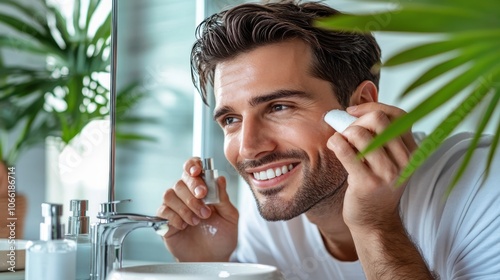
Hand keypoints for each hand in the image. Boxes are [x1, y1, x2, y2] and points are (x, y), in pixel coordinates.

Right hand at [156, 157, 238, 261]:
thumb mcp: (229, 216)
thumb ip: (223, 198)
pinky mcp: (165, 220)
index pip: (193, 169)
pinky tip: (185, 225)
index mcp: (203, 189)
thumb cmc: (222, 236)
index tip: (197, 172)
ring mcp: (175, 207)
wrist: (213, 257)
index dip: (192, 166)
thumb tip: (219, 178)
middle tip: (203, 201)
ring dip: (186, 206)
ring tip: (197, 220)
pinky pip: (163, 210)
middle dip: (192, 189)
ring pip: (170, 194)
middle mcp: (187, 195)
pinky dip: (175, 217)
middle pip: (181, 180)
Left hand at [326, 103, 416, 232]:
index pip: (398, 115)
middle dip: (356, 121)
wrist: (374, 221)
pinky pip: (345, 150)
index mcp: (413, 151)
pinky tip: (334, 147)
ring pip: (359, 134)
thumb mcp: (388, 159)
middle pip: (378, 120)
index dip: (372, 107)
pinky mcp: (367, 182)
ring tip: (339, 142)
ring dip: (343, 133)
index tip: (353, 112)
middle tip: (346, 131)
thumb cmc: (376, 185)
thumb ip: (379, 135)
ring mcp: (387, 173)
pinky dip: (335, 142)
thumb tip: (353, 109)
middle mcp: (404, 161)